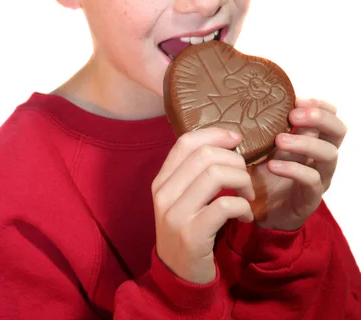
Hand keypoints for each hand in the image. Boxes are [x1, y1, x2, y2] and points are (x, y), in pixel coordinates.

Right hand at [151, 127, 254, 283]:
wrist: (178, 276)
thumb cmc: (188, 230)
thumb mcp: (182, 199)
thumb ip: (195, 173)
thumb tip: (228, 141)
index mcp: (161, 180)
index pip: (186, 142)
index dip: (214, 134)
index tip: (236, 139)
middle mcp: (163, 193)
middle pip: (205, 155)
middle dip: (234, 161)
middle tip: (245, 178)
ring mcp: (175, 214)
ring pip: (215, 175)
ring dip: (242, 182)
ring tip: (248, 196)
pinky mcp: (192, 234)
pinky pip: (225, 206)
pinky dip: (243, 207)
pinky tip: (246, 216)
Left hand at [247, 98, 346, 230]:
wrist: (258, 211)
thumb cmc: (262, 173)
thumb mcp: (263, 146)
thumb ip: (264, 127)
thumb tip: (248, 100)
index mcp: (313, 141)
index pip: (330, 117)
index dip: (320, 105)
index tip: (297, 99)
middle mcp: (321, 158)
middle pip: (338, 132)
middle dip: (319, 118)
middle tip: (293, 116)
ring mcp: (319, 177)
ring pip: (328, 154)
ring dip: (304, 143)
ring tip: (279, 140)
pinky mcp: (310, 198)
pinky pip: (311, 180)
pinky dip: (293, 169)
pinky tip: (273, 165)